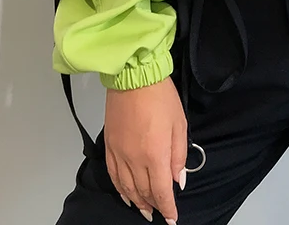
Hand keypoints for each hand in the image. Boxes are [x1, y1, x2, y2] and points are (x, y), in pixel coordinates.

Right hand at [104, 78, 186, 224]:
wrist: (134, 77)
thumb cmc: (161, 97)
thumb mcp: (179, 125)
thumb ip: (179, 155)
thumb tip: (178, 180)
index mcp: (155, 154)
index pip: (161, 191)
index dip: (167, 207)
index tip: (171, 218)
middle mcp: (135, 159)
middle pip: (143, 191)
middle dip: (153, 205)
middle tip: (159, 213)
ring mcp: (119, 154)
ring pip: (127, 187)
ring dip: (136, 201)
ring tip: (144, 210)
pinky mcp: (109, 146)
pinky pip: (114, 175)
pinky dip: (120, 189)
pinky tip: (125, 194)